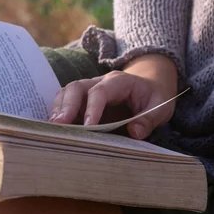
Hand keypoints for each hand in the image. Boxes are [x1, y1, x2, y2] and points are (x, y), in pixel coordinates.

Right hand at [49, 54, 177, 139]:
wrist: (150, 86)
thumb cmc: (153, 97)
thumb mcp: (160, 107)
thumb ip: (149, 119)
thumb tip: (134, 132)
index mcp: (119, 82)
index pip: (100, 91)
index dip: (92, 108)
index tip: (88, 126)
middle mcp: (100, 82)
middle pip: (77, 87)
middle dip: (67, 106)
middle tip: (59, 125)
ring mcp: (89, 89)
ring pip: (68, 92)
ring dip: (59, 108)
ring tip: (53, 127)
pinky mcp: (84, 99)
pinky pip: (66, 100)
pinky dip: (59, 112)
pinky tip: (55, 126)